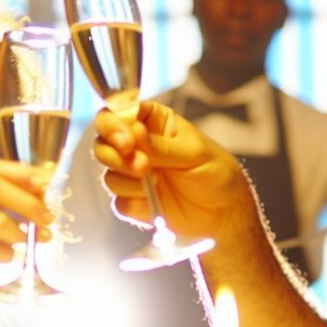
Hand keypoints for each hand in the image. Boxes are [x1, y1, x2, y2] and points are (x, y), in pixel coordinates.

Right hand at [92, 102, 253, 239]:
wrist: (224, 213)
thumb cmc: (216, 172)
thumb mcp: (193, 152)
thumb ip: (160, 146)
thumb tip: (133, 133)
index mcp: (152, 122)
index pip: (117, 113)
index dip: (113, 125)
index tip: (127, 141)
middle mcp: (138, 146)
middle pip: (103, 143)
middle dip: (116, 156)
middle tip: (143, 167)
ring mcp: (133, 174)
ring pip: (108, 173)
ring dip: (128, 181)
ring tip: (158, 184)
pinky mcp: (134, 201)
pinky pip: (118, 202)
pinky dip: (135, 203)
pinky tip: (157, 203)